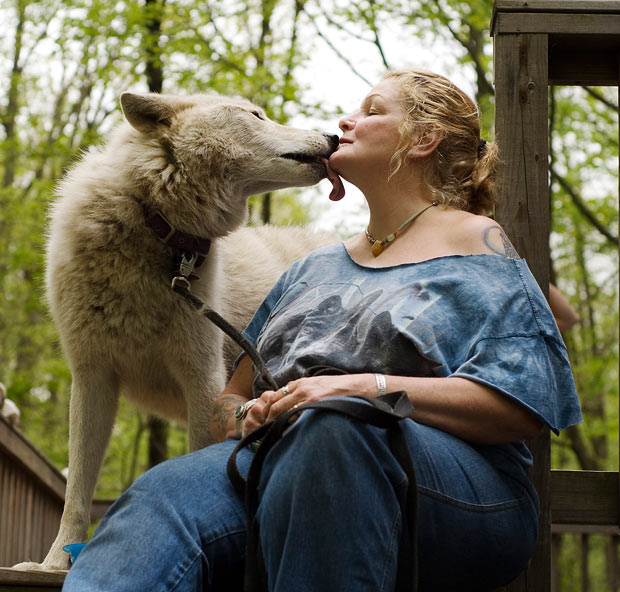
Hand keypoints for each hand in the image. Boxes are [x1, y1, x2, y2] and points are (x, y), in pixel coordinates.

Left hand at [241, 373, 375, 435]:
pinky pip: (296, 416)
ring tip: (268, 436)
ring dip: (273, 422)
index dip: (267, 409)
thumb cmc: (338, 389)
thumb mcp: (317, 385)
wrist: (357, 386)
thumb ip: (303, 393)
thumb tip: (290, 406)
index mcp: (300, 383)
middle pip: (275, 403)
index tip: (262, 421)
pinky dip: (288, 425)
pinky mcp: (315, 404)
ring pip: (281, 410)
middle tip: (260, 432)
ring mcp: (307, 395)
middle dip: (266, 417)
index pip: (276, 395)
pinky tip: (285, 434)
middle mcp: (301, 387)